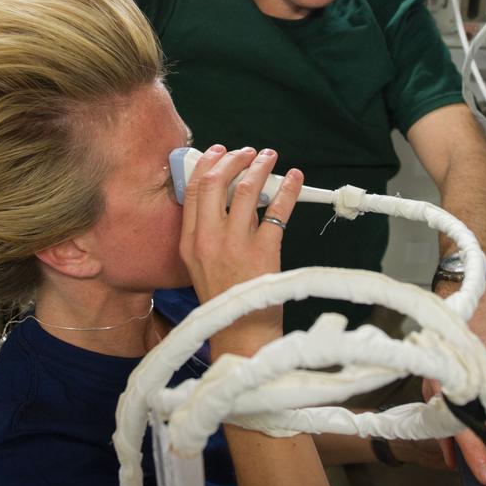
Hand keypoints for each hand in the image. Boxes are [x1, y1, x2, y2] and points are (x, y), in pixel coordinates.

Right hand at [179, 145, 303, 355]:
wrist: (241, 333)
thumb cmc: (224, 298)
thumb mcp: (200, 264)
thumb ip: (208, 232)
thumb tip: (229, 197)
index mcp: (189, 242)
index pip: (194, 191)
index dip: (207, 164)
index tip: (218, 152)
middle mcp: (208, 240)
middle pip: (217, 183)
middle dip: (234, 159)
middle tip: (247, 152)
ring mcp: (236, 245)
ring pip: (247, 190)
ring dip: (260, 167)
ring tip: (269, 158)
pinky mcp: (264, 252)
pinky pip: (277, 212)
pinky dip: (288, 190)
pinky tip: (295, 179)